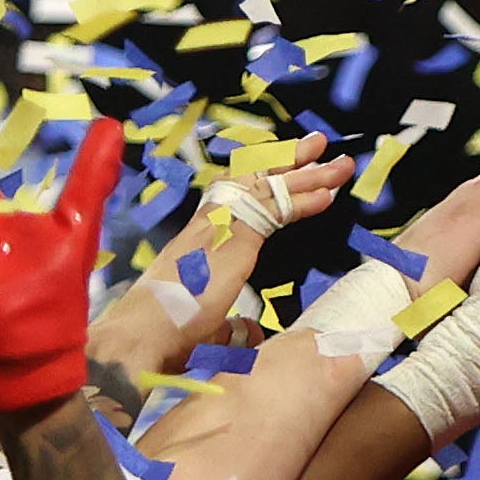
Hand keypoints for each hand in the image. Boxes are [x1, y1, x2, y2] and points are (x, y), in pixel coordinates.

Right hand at [90, 139, 357, 376]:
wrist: (141, 336)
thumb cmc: (165, 334)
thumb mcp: (207, 325)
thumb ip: (231, 323)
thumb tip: (250, 331)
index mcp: (199, 238)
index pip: (233, 194)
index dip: (261, 176)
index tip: (286, 163)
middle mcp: (208, 225)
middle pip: (252, 180)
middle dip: (288, 162)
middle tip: (317, 144)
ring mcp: (219, 229)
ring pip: (268, 190)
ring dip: (307, 176)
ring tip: (338, 162)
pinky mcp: (232, 243)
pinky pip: (273, 213)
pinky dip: (302, 202)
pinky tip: (326, 195)